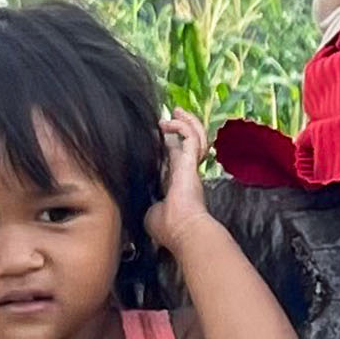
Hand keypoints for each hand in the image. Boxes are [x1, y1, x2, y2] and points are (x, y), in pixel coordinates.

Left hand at [151, 107, 215, 231]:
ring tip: (176, 111)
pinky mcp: (190, 161)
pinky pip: (190, 136)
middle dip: (184, 127)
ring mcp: (190, 165)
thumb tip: (142, 202)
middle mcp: (186, 172)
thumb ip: (148, 203)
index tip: (159, 135)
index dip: (170, 145)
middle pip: (190, 144)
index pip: (176, 158)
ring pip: (197, 136)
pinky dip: (182, 126)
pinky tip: (169, 123)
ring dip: (186, 122)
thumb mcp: (151, 212)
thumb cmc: (168, 226)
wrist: (182, 228)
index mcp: (178, 183)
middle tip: (175, 114)